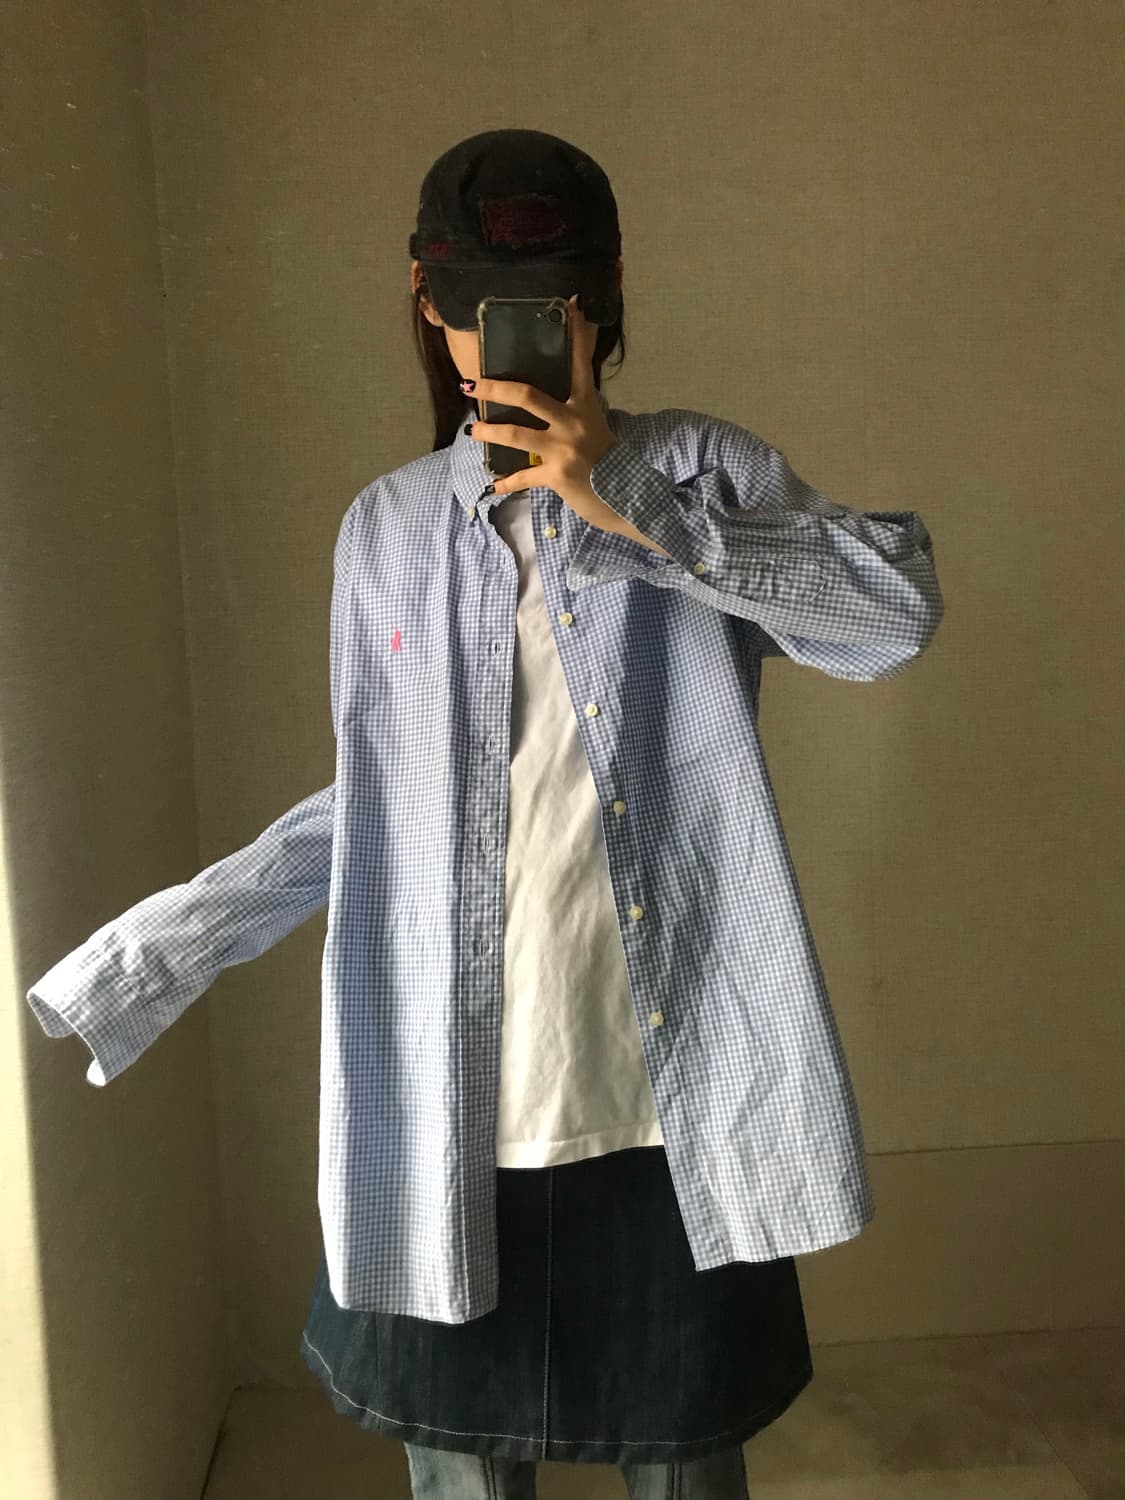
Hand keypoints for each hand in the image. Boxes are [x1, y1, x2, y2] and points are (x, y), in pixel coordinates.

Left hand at [464, 295, 622, 530]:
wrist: (625, 494)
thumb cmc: (607, 458)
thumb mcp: (595, 424)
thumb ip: (575, 408)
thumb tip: (553, 401)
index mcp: (584, 405)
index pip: (580, 362)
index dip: (575, 333)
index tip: (571, 303)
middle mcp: (572, 421)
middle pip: (528, 396)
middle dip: (496, 388)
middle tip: (472, 385)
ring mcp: (562, 448)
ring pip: (515, 435)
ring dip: (489, 432)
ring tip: (473, 430)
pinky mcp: (556, 474)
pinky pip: (524, 477)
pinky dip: (506, 484)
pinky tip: (492, 487)